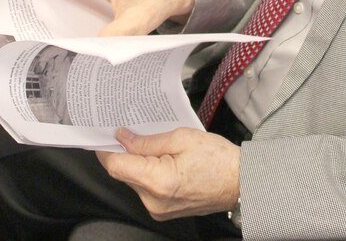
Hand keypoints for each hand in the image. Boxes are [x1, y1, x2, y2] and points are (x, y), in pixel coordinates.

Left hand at [97, 127, 240, 220]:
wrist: (241, 182)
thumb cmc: (219, 159)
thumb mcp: (182, 137)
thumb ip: (148, 140)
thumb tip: (123, 138)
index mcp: (159, 181)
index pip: (117, 165)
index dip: (106, 148)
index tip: (105, 135)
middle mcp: (154, 200)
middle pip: (124, 173)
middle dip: (126, 153)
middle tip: (135, 134)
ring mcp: (158, 209)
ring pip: (134, 181)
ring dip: (139, 163)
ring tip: (159, 148)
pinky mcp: (162, 211)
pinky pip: (145, 189)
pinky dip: (148, 174)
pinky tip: (164, 161)